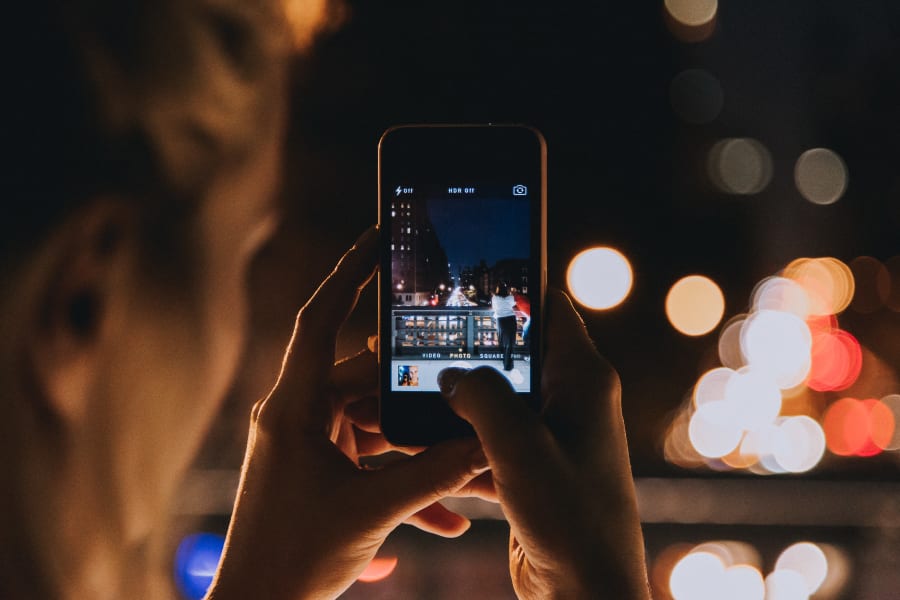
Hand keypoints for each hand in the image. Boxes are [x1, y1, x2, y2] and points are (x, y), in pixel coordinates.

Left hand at [208, 227, 487, 599]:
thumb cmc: (291, 559)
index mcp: (293, 407)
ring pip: (379, 429)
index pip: (320, 320)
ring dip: (420, 456)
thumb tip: (484, 445)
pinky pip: (372, 462)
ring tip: (469, 483)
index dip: (350, 273)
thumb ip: (431, 475)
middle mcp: (299, 416)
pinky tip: (447, 520)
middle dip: (422, 403)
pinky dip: (405, 484)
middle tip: (469, 400)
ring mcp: (310, 445)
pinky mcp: (322, 472)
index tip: (380, 236)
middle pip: (371, 385)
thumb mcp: (371, 512)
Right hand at [441, 289, 649, 598]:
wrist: (587, 592)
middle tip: (410, 339)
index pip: (547, 308)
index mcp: (582, 378)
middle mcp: (570, 400)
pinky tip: (411, 444)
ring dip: (450, 402)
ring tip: (399, 390)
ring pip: (492, 402)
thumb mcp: (519, 446)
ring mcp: (550, 436)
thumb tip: (449, 373)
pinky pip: (487, 443)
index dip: (508, 288)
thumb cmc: (570, 517)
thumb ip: (481, 396)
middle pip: (509, 356)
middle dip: (461, 351)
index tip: (464, 278)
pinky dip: (454, 443)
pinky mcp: (531, 470)